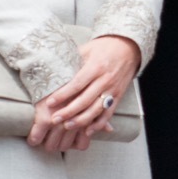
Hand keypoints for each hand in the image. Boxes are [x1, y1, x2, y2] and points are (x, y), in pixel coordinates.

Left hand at [28, 35, 140, 151]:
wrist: (128, 48)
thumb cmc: (103, 48)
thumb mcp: (87, 49)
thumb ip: (72, 60)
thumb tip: (52, 68)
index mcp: (95, 67)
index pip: (76, 84)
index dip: (63, 95)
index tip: (50, 103)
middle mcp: (105, 80)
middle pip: (85, 100)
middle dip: (69, 112)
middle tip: (55, 119)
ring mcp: (112, 90)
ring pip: (96, 109)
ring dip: (82, 120)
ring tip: (68, 126)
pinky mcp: (118, 97)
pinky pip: (108, 113)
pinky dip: (98, 124)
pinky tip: (87, 131)